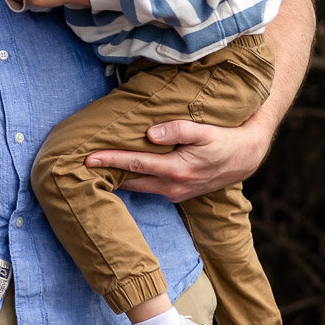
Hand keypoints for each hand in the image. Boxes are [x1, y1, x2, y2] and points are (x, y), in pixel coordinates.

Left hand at [85, 115, 270, 202]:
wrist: (245, 157)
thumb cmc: (224, 140)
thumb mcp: (205, 131)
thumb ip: (179, 130)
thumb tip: (151, 133)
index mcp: (176, 170)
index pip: (134, 164)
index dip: (110, 160)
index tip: (87, 159)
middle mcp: (172, 187)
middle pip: (130, 181)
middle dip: (106, 175)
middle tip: (79, 168)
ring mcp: (174, 193)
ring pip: (138, 187)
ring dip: (118, 180)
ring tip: (94, 171)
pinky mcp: (176, 194)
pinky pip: (148, 188)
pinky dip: (134, 181)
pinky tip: (121, 173)